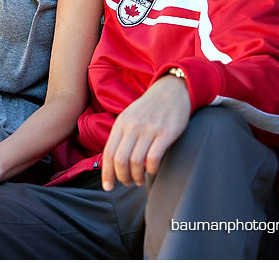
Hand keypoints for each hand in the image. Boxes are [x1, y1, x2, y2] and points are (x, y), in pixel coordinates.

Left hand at [101, 75, 190, 190]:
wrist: (171, 90)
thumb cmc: (149, 108)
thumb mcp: (129, 117)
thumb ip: (121, 136)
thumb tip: (112, 162)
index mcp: (121, 124)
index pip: (108, 153)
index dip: (106, 173)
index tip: (108, 187)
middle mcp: (133, 126)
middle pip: (120, 160)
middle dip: (122, 177)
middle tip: (127, 183)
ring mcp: (149, 129)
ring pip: (136, 161)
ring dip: (136, 176)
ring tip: (139, 180)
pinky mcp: (166, 133)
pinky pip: (154, 157)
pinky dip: (152, 169)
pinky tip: (152, 170)